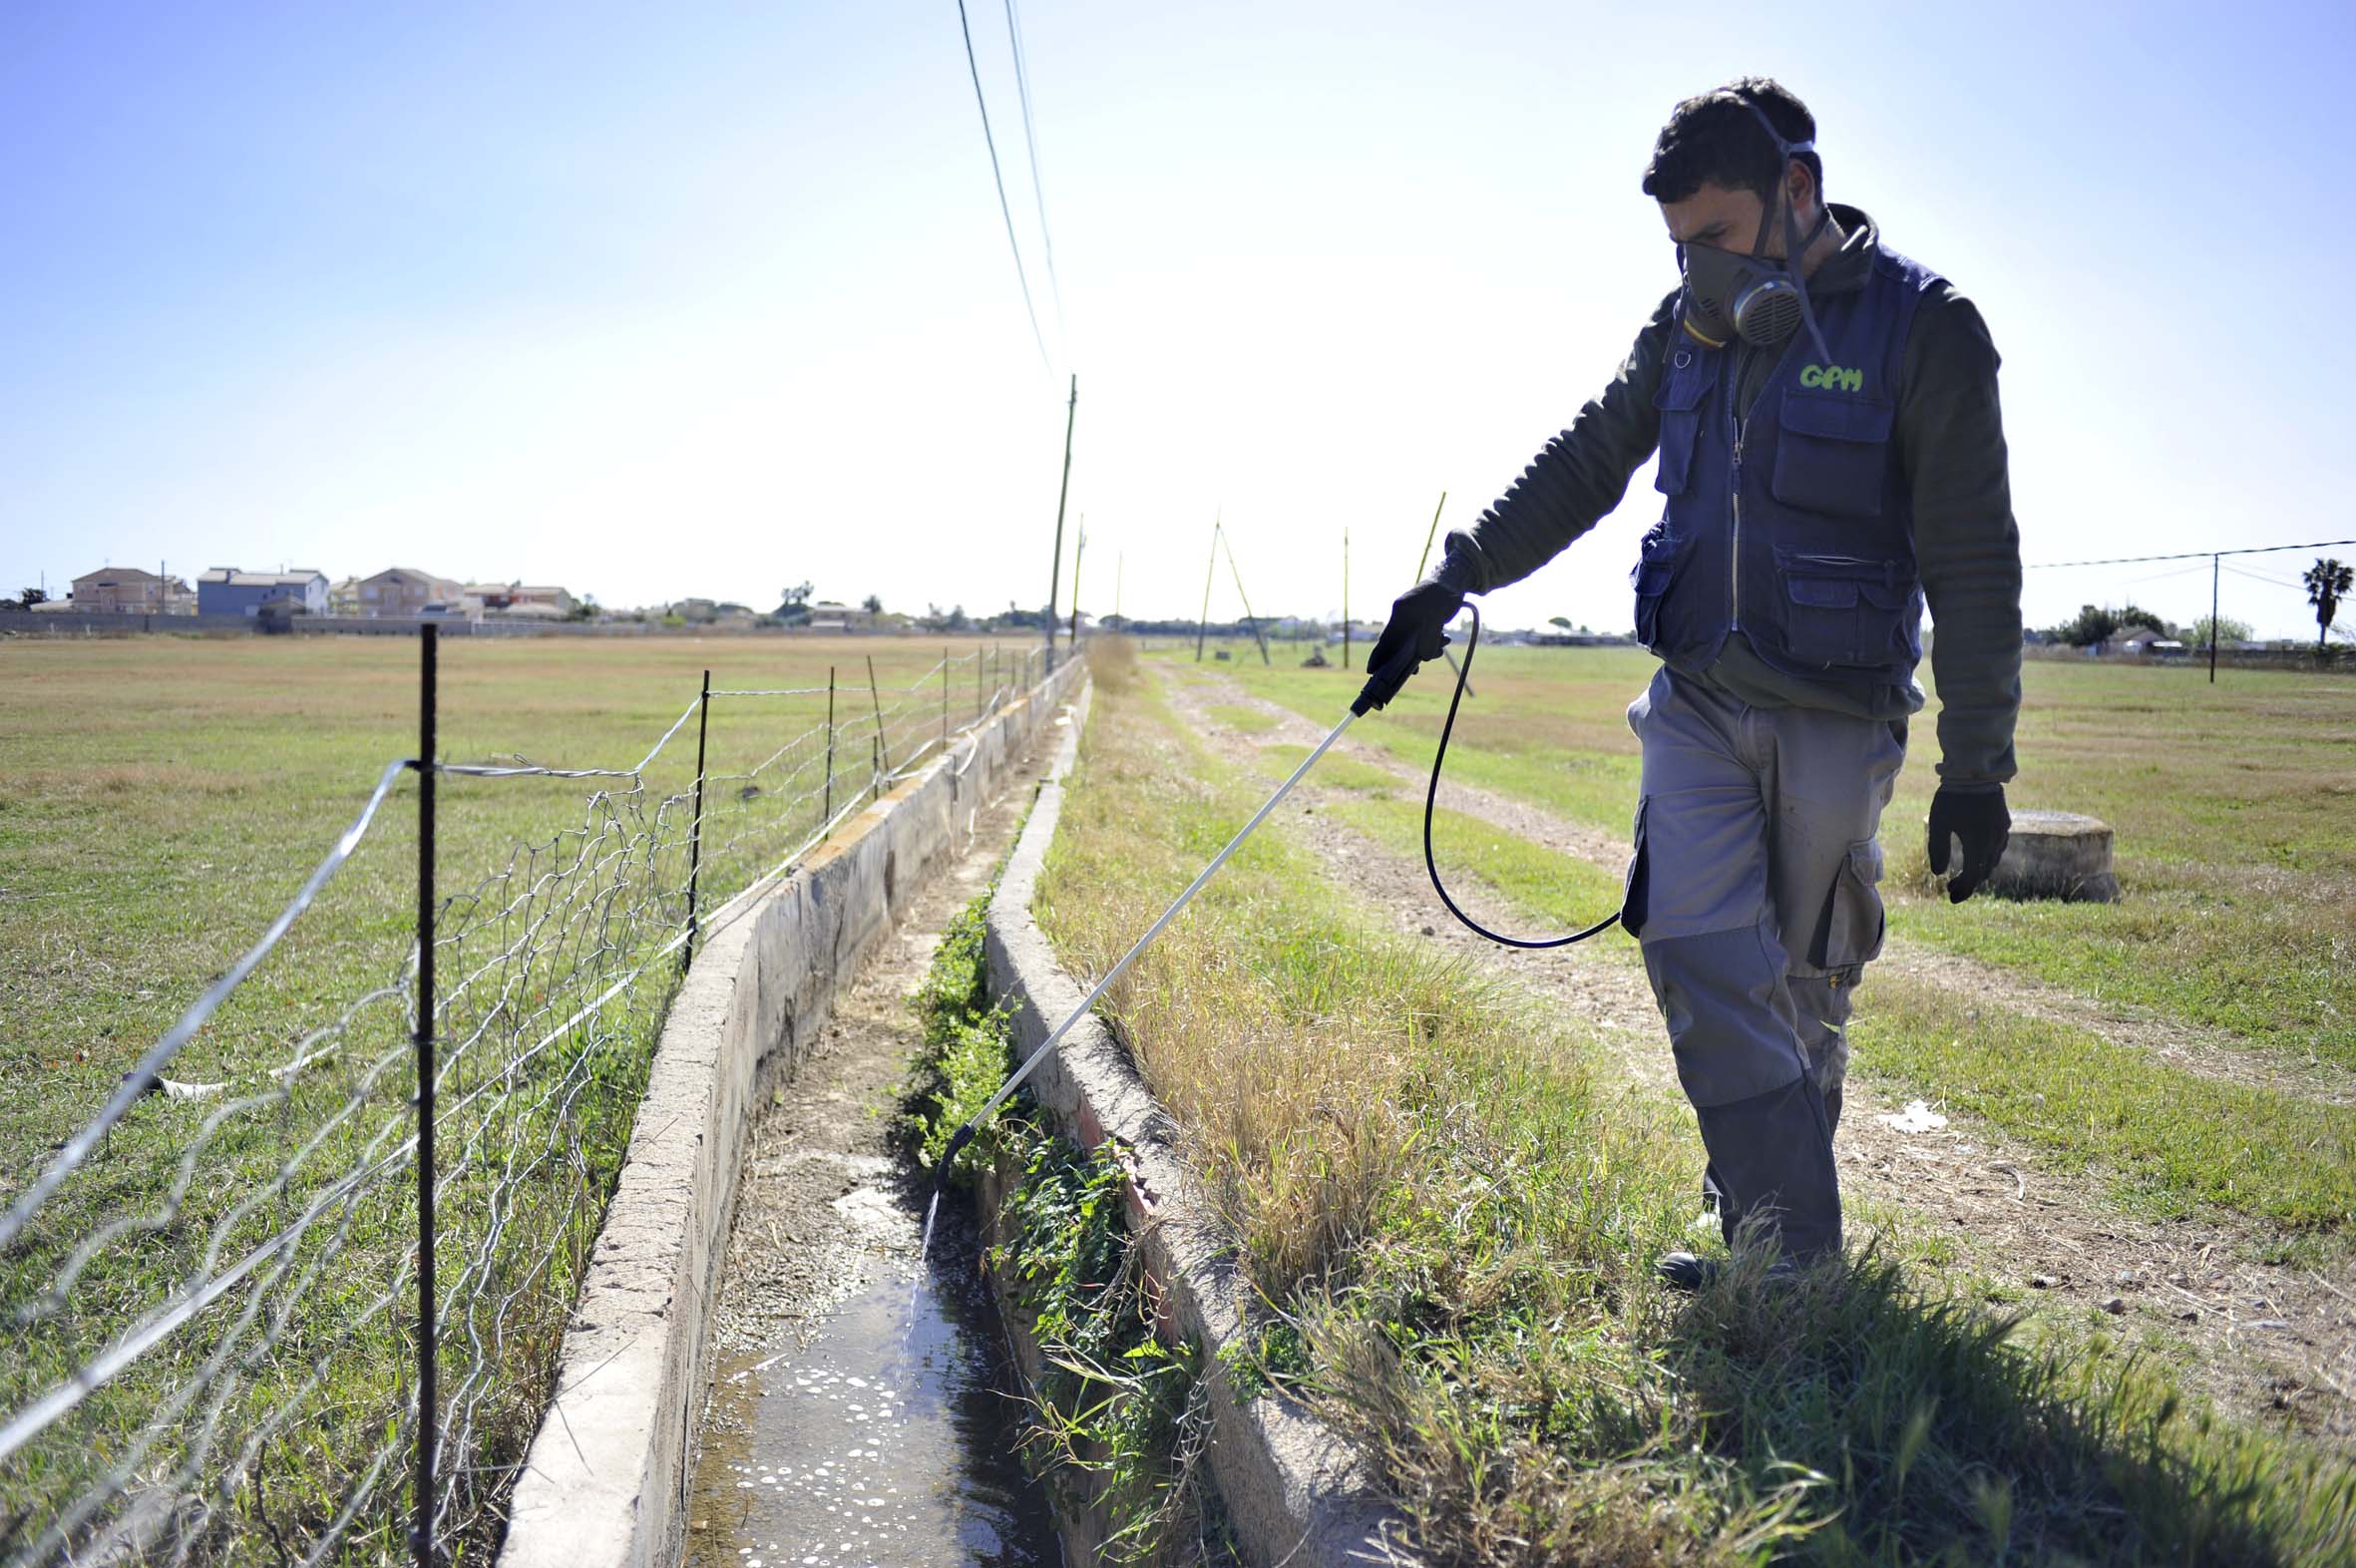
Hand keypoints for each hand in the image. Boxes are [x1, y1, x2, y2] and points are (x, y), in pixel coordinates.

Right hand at [1354, 580, 1463, 713]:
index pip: (1386, 639)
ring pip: (1411, 642)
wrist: (1454, 578)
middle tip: (1415, 671)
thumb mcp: (1437, 617)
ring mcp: (1411, 617)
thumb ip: (1429, 638)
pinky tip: (1442, 644)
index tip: (1371, 671)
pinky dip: (1430, 644)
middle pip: (1397, 644)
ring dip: (1425, 650)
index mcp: (1401, 612)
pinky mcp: (1420, 619)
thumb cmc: (1444, 594)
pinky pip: (1420, 637)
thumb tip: (1422, 658)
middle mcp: (1402, 615)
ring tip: (1439, 651)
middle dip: (1406, 659)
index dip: (1378, 656)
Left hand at [1926, 785, 2009, 902]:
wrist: (1975, 771)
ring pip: (1992, 860)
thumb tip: (1938, 873)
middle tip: (1951, 889)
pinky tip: (1975, 857)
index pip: (1973, 876)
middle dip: (1968, 883)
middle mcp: (1994, 840)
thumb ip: (1937, 848)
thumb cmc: (1952, 796)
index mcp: (1979, 843)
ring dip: (1978, 871)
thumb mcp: (1938, 822)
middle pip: (1984, 871)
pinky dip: (1986, 858)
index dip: (1963, 890)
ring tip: (1961, 877)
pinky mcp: (2004, 822)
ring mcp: (2002, 831)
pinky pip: (1998, 847)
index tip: (1950, 896)